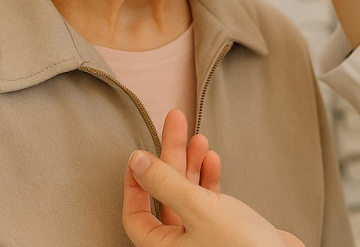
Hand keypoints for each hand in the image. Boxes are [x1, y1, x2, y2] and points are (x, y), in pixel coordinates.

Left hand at [122, 149, 304, 246]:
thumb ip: (165, 184)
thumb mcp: (200, 209)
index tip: (139, 155)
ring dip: (192, 165)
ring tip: (198, 138)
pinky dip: (209, 180)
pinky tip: (213, 161)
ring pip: (188, 196)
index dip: (135, 184)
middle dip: (171, 158)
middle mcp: (181, 246)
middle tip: (175, 125)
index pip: (136, 216)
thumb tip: (137, 162)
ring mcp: (203, 238)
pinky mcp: (225, 231)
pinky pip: (209, 202)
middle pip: (164, 196)